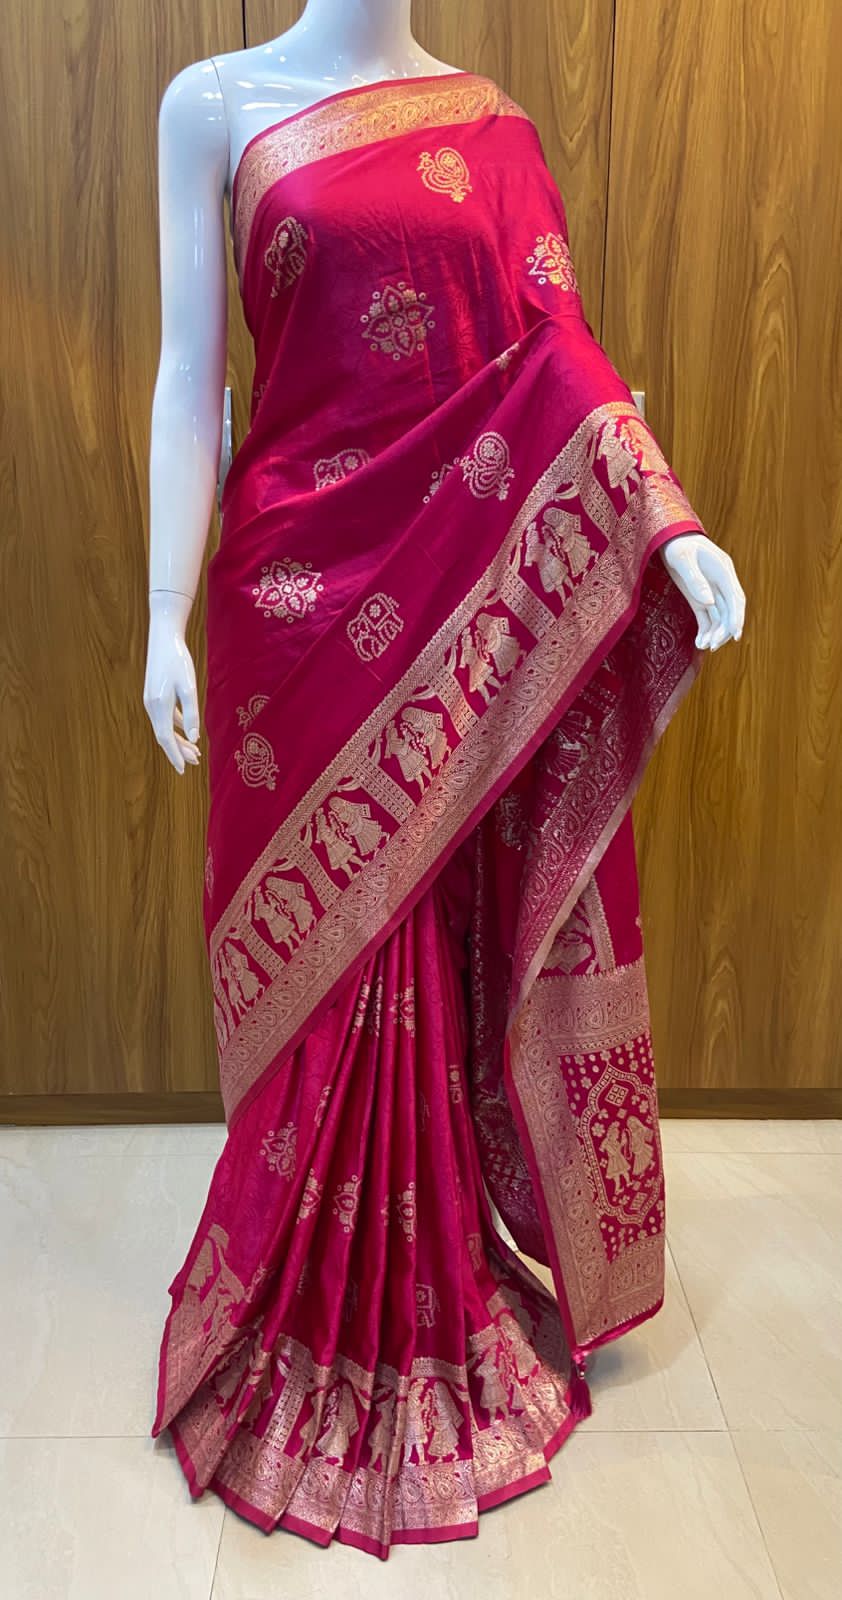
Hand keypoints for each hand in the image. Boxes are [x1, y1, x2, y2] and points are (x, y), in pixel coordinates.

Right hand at [143, 591, 201, 773]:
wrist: (163, 636)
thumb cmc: (178, 660)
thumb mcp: (189, 687)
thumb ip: (191, 713)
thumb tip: (193, 738)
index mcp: (159, 706)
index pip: (166, 738)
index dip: (174, 755)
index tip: (183, 769)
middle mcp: (151, 706)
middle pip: (165, 735)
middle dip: (179, 751)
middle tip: (194, 763)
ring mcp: (151, 700)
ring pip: (164, 727)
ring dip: (179, 740)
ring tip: (194, 752)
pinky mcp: (155, 694)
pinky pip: (165, 717)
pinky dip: (176, 726)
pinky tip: (187, 731)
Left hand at [659, 533, 744, 649]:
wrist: (669, 539)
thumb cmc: (676, 545)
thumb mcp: (682, 558)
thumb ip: (695, 579)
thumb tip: (709, 602)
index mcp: (723, 571)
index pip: (735, 598)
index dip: (737, 617)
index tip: (736, 634)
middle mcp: (721, 583)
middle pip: (729, 611)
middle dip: (724, 630)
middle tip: (713, 645)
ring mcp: (711, 592)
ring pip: (719, 617)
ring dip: (714, 633)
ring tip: (704, 646)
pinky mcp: (700, 599)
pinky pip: (706, 618)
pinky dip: (705, 631)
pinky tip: (699, 643)